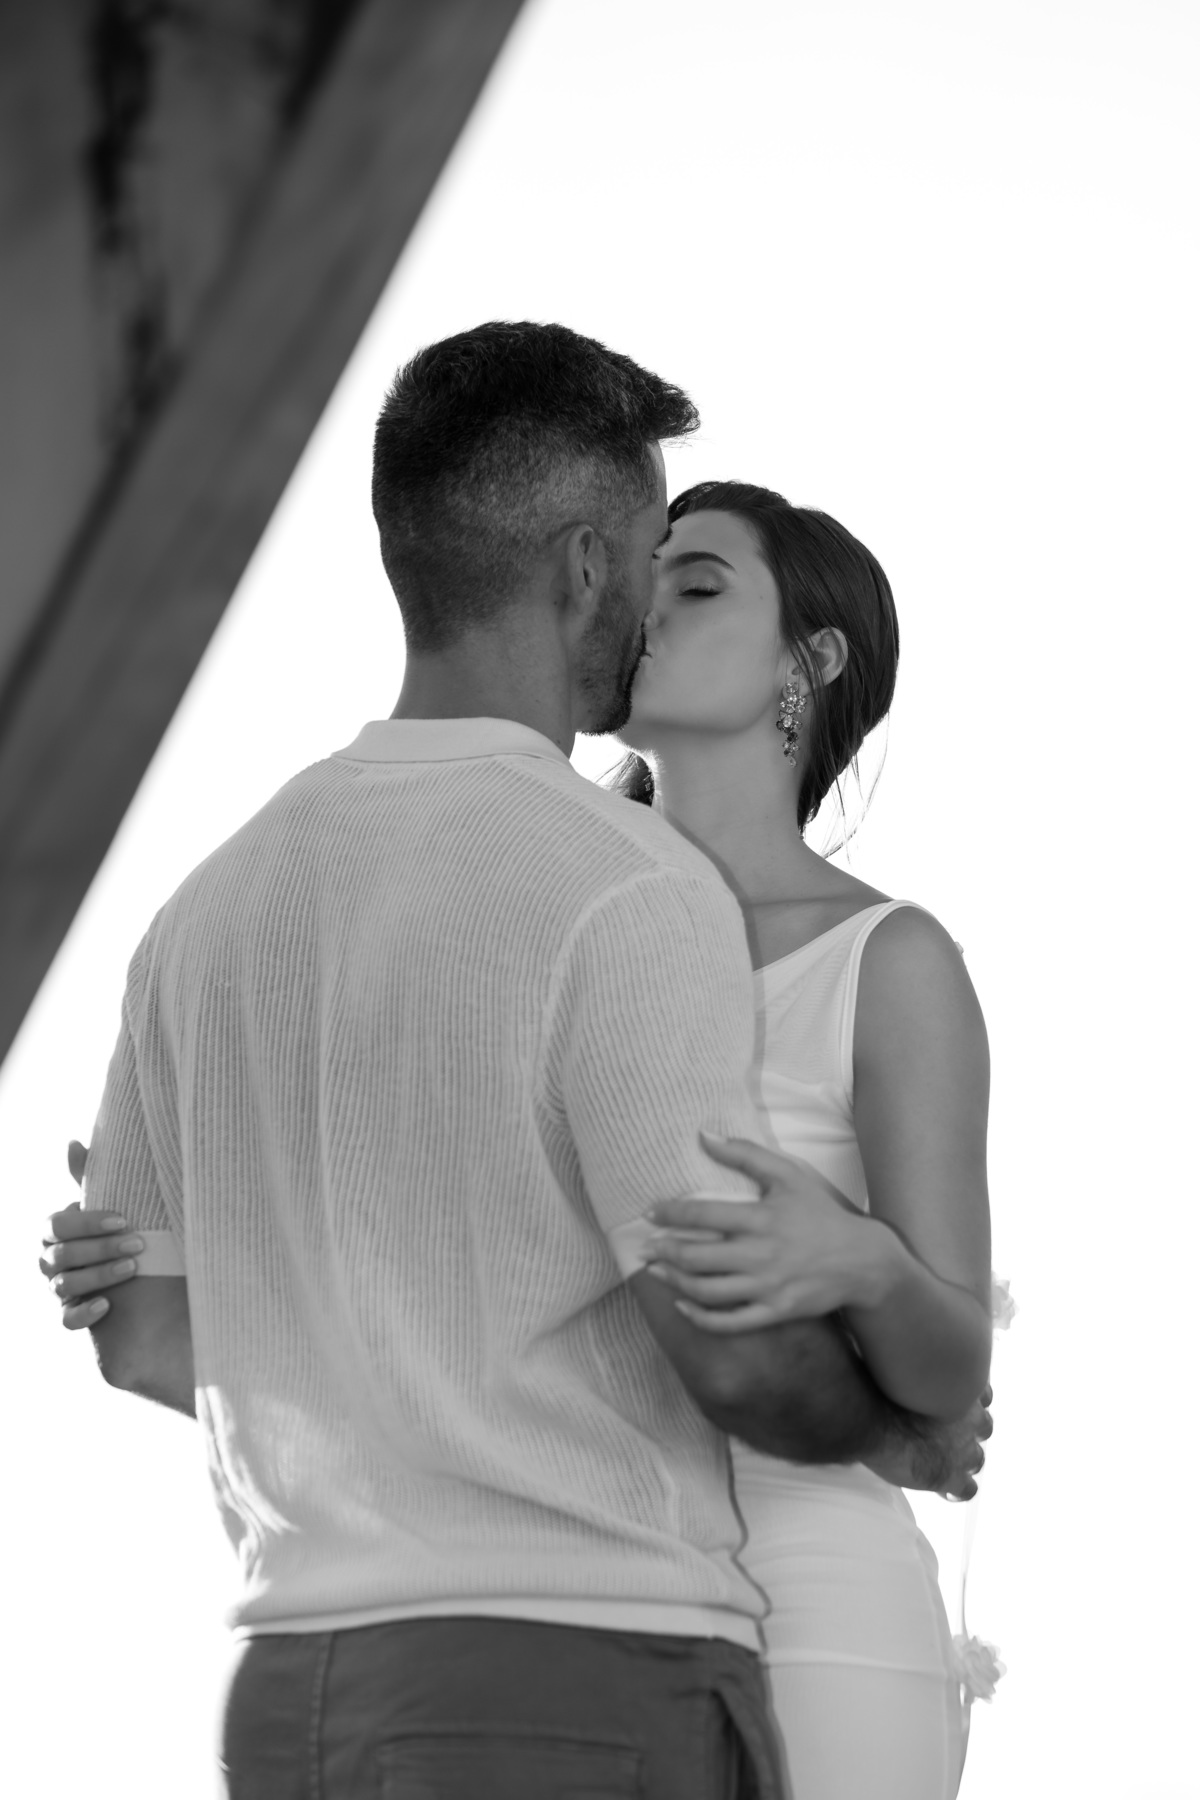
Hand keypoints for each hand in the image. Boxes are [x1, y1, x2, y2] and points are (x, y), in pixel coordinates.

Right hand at [39, 1141, 140, 1328]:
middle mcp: (49, 1260)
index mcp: (54, 1231)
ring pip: (64, 1285)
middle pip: (62, 1256)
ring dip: (100, 1275)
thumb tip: (73, 1142)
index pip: (57, 1225)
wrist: (137, 1273)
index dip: (87, 1222)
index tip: (123, 1219)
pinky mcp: (70, 1315)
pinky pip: (66, 1320)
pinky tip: (108, 1304)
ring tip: (133, 1268)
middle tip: (137, 1243)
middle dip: (100, 1248)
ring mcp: (56, 1289)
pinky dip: (84, 1313)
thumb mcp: (108, 1203)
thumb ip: (88, 1178)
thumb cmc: (117, 1229)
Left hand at [645, 1133, 884, 1331]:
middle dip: (664, 1252)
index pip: (703, 1216)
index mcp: (761, 1218)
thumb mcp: (788, 1174)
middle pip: (697, 1258)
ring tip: (655, 1273)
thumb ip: (745, 1153)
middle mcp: (761, 1255)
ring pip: (707, 1291)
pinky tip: (682, 1306)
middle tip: (645, 1247)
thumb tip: (703, 1135)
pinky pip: (730, 1322)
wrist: (860, 1260)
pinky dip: (701, 1318)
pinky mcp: (774, 1312)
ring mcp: (767, 1287)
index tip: (650, 1213)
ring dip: (674, 1283)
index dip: (670, 1214)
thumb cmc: (819, 1213)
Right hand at [864, 1385, 993, 1500]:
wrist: (875, 1420)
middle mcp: (972, 1419)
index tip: (951, 1406)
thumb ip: (923, 1379)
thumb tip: (912, 1374)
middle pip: (983, 1427)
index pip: (982, 1395)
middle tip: (943, 1433)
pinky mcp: (952, 1477)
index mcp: (964, 1389)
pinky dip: (956, 1490)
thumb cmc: (883, 1389)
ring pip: (977, 1459)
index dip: (967, 1404)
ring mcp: (964, 1450)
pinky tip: (942, 1488)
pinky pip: (967, 1489)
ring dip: (962, 1460)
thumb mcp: (908, 1373)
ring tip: (939, 1460)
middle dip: (967, 1431)